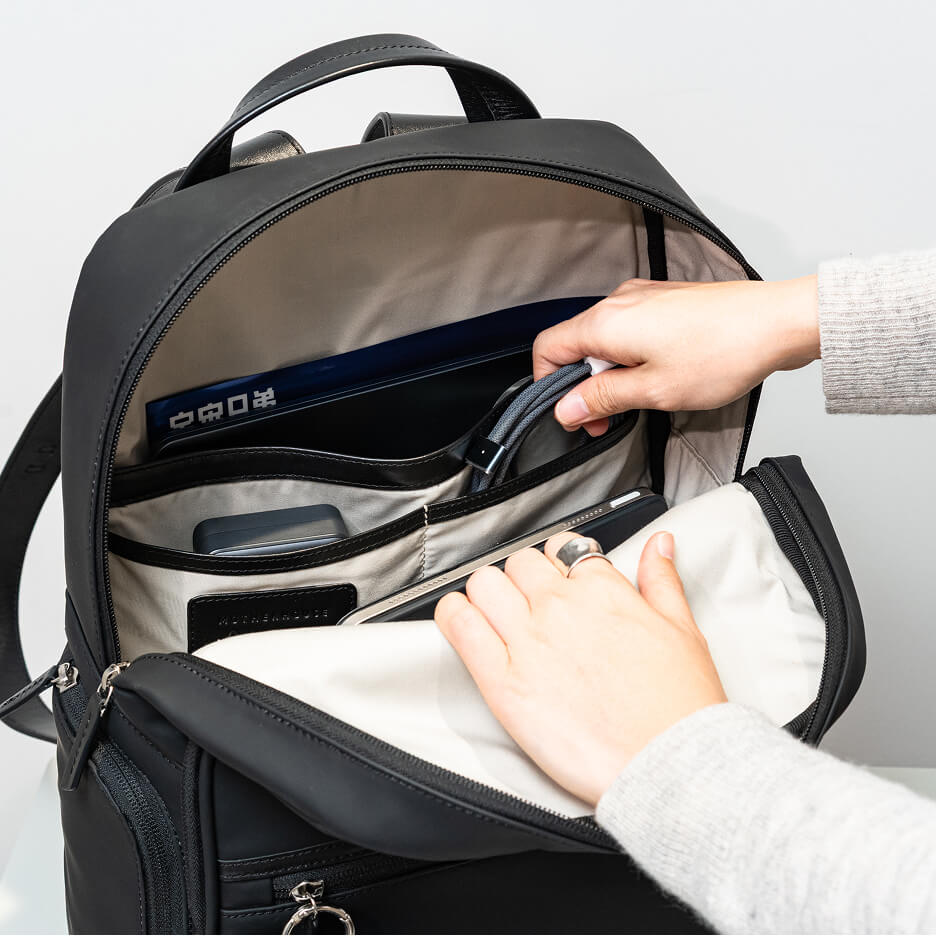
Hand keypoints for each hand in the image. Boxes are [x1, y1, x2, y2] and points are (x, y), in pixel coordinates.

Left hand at [434, 531, 726, 805]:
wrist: (668, 766)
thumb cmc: (678, 708)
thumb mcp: (684, 631)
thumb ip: (662, 580)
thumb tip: (657, 545)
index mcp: (603, 591)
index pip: (562, 548)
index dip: (557, 563)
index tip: (558, 581)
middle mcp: (561, 607)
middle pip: (519, 563)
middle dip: (523, 579)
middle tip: (531, 604)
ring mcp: (528, 641)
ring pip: (484, 583)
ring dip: (487, 593)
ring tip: (497, 615)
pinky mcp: (503, 681)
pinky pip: (460, 626)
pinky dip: (454, 616)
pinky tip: (462, 621)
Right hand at [533, 275, 819, 435]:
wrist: (778, 322)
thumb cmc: (725, 351)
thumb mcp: (654, 390)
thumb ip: (603, 399)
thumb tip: (568, 408)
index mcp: (606, 322)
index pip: (547, 348)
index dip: (550, 386)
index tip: (573, 413)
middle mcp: (619, 302)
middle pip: (574, 345)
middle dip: (584, 385)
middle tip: (608, 418)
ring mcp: (643, 297)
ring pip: (603, 338)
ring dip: (609, 373)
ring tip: (640, 398)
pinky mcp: (664, 300)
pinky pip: (629, 329)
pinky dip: (630, 356)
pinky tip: (657, 375)